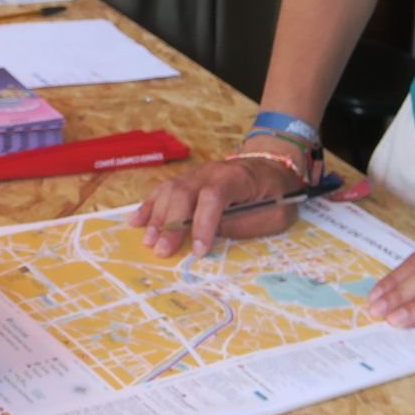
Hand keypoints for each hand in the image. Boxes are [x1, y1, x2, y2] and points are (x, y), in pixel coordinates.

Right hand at [128, 148, 316, 258]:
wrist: (273, 163)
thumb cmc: (277, 193)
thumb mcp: (275, 214)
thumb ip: (245, 224)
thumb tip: (213, 235)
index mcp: (238, 178)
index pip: (214, 196)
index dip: (203, 223)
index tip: (199, 250)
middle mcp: (212, 171)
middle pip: (184, 192)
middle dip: (172, 223)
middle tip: (162, 250)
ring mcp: (197, 173)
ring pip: (170, 190)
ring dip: (157, 216)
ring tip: (149, 241)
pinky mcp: (188, 179)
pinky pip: (164, 189)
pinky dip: (149, 206)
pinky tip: (136, 222)